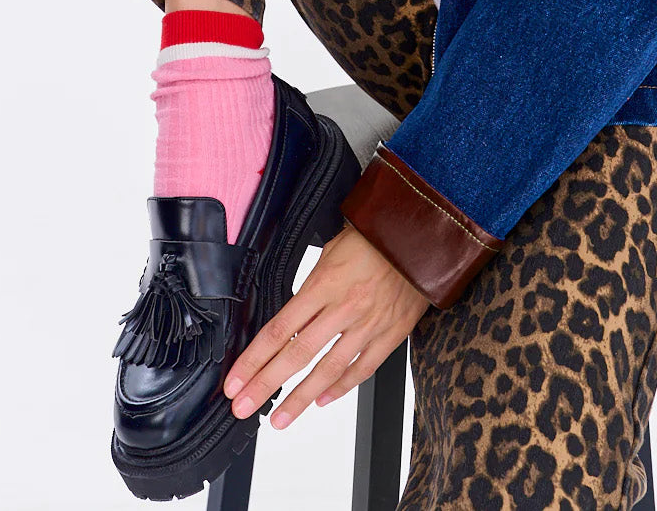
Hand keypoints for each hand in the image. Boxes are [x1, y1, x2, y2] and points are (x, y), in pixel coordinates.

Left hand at [222, 221, 430, 429]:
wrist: (420, 237)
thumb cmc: (374, 237)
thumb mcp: (331, 251)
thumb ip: (311, 286)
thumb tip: (292, 318)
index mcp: (323, 284)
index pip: (278, 329)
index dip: (253, 359)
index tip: (236, 380)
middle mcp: (343, 308)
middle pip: (296, 354)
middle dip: (266, 384)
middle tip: (244, 407)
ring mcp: (367, 325)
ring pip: (327, 370)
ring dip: (299, 398)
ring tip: (280, 419)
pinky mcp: (390, 335)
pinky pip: (362, 368)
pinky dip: (341, 388)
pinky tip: (322, 400)